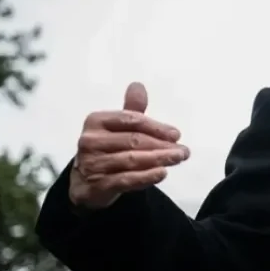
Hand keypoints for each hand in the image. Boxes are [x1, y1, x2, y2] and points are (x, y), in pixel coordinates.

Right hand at [69, 82, 189, 209]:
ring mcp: (92, 163)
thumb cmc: (107, 149)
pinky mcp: (97, 185)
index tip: (176, 134)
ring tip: (178, 159)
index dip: (156, 127)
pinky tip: (162, 173)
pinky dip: (146, 176)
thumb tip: (138, 85)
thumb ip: (132, 110)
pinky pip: (126, 179)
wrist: (86, 182)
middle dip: (162, 145)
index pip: (132, 120)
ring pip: (132, 160)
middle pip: (134, 141)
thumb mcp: (118, 127)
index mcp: (96, 121)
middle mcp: (91, 141)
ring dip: (160, 160)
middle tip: (183, 151)